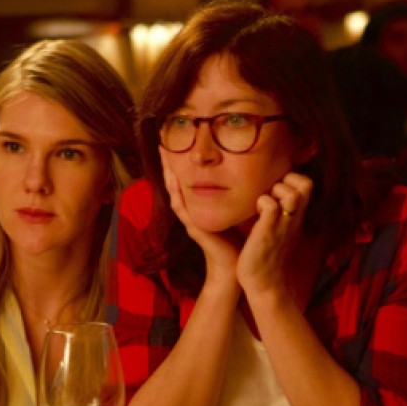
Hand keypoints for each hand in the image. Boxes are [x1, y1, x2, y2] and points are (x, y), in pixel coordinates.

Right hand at [161, 152, 239, 286]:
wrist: (232, 265)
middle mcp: (190, 210)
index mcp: (197, 205)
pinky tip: (173, 179)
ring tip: (164, 154)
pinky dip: (176, 192)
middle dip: (169, 162)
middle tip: (164, 141)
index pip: (186, 178)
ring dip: (168, 173)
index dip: (181, 161)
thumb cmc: (235, 239)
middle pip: (175, 181)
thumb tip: (242, 174)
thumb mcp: (232, 210)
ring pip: (174, 191)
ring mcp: (189, 219)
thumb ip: (231, 194)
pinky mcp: (193, 227)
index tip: (177, 141)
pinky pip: (181, 207)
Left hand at [237, 172, 312, 294]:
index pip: (306, 184)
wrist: (264, 283)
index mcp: (295, 216)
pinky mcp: (267, 232)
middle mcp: (293, 218)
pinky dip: (262, 203)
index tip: (277, 188)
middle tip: (271, 193)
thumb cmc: (266, 256)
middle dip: (288, 180)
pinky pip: (271, 206)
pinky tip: (254, 213)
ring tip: (263, 203)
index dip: (293, 178)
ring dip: (276, 191)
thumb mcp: (278, 230)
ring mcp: (282, 225)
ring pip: (292, 194)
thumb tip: (267, 195)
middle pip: (307, 183)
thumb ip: (278, 213)